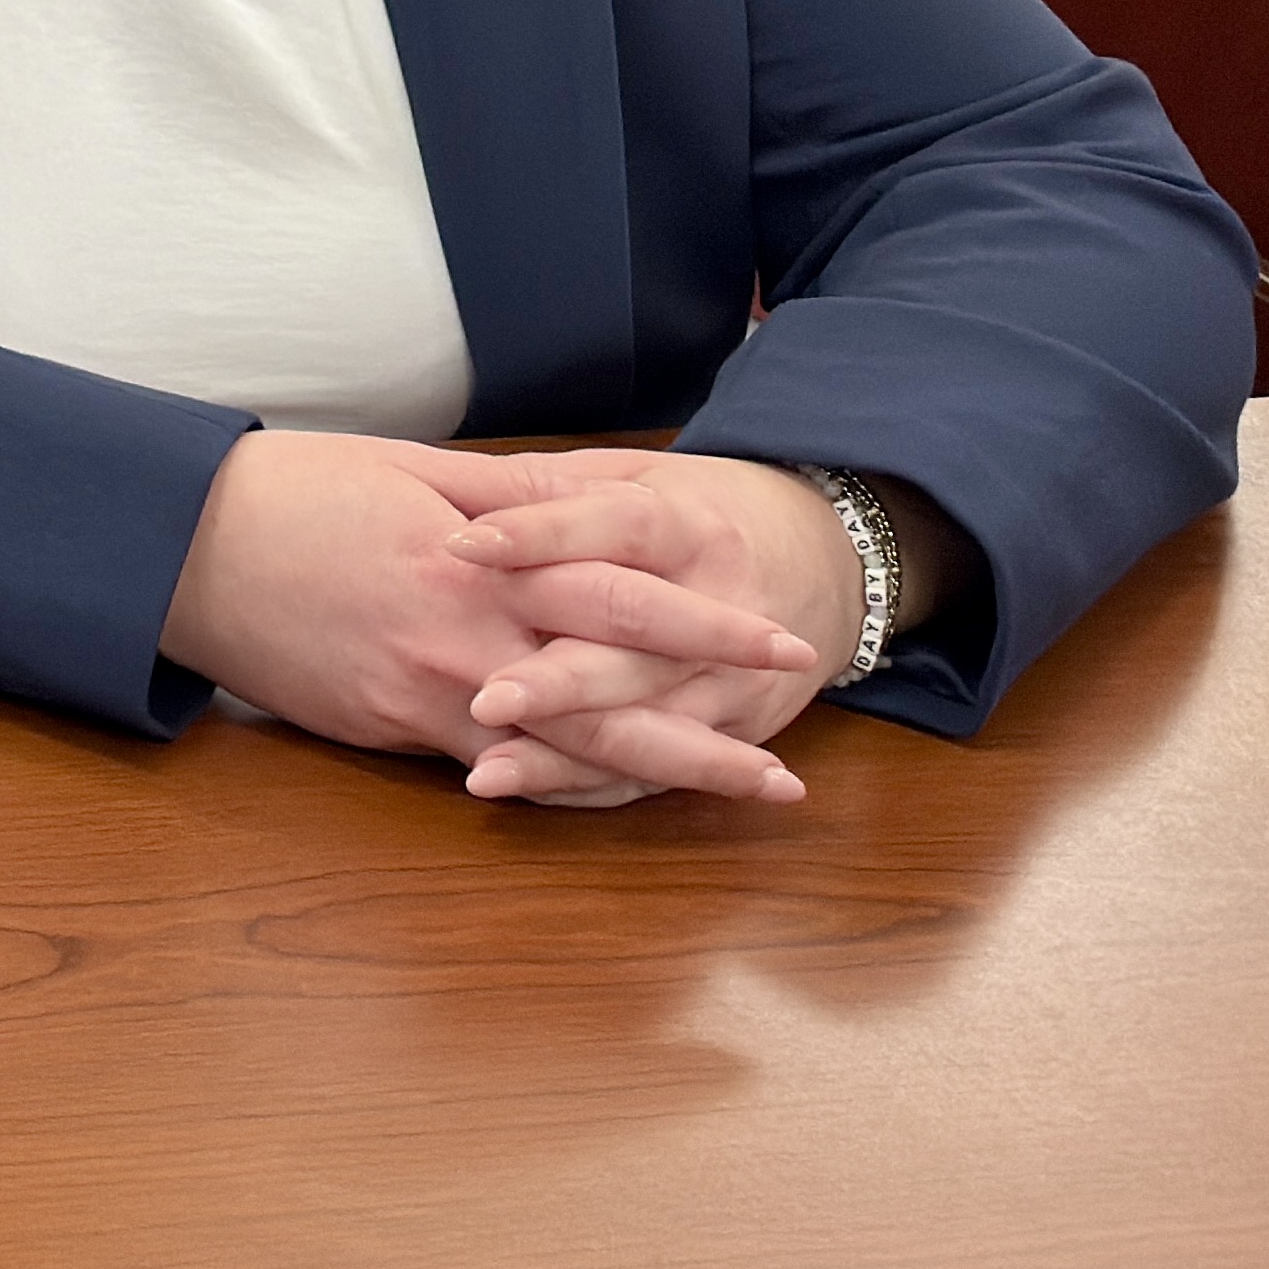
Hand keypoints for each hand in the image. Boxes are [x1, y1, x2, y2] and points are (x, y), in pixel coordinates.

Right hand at [158, 430, 826, 806]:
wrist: (183, 541)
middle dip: (704, 737)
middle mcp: (467, 635)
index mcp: (481, 561)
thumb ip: (511, 499)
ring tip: (722, 800)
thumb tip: (592, 499)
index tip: (778, 647)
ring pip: (560, 752)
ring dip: (650, 780)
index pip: (619, 599)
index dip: (705, 629)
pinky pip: (487, 768)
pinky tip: (604, 803)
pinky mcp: (386, 726)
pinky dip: (552, 789)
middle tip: (785, 776)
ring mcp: (427, 690)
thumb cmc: (294, 490)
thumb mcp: (412, 472)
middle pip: (609, 700)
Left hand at [436, 449, 877, 808]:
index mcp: (687, 525)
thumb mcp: (633, 474)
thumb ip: (546, 485)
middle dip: (561, 678)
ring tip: (490, 772)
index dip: (539, 534)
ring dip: (568, 755)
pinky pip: (657, 770)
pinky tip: (526, 795)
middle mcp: (719, 605)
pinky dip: (591, 786)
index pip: (614, 528)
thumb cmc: (693, 510)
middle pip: (637, 645)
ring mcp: (731, 679)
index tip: (459, 545)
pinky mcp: (732, 730)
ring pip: (649, 725)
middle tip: (483, 699)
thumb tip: (444, 482)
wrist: (824, 560)